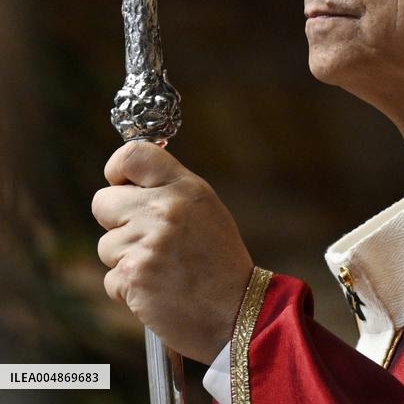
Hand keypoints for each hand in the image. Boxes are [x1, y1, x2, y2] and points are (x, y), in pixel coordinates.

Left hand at [92, 142, 253, 363]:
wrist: (236, 311)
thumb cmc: (219, 260)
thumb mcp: (204, 208)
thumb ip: (168, 189)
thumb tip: (127, 179)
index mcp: (184, 187)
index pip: (132, 155)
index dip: (118, 169)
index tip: (121, 184)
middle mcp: (164, 209)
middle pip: (103, 201)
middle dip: (116, 222)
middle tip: (144, 237)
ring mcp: (147, 243)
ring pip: (106, 244)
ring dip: (125, 259)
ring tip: (160, 268)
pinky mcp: (133, 277)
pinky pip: (110, 277)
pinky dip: (128, 288)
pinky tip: (157, 289)